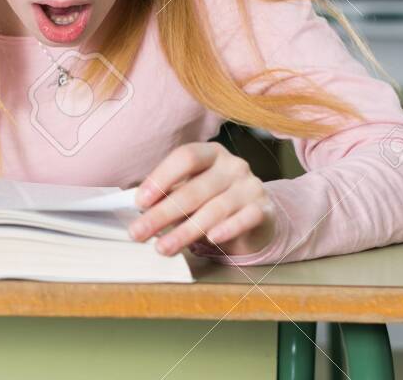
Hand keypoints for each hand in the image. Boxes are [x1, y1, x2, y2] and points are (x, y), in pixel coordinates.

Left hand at [128, 142, 275, 256]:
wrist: (257, 216)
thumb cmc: (214, 201)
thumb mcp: (191, 192)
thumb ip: (169, 196)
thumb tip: (139, 210)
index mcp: (210, 153)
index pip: (185, 157)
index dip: (161, 178)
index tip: (140, 202)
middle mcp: (233, 165)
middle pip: (193, 189)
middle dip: (162, 214)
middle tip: (138, 233)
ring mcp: (251, 186)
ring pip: (214, 209)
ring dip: (185, 231)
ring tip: (163, 248)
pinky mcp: (264, 209)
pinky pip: (245, 219)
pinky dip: (227, 228)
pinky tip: (211, 239)